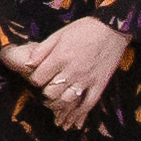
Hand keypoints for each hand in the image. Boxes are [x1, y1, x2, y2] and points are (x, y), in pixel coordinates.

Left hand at [0, 12, 130, 129]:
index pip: (38, 79)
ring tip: (56, 100)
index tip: (38, 78)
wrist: (113, 29)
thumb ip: (42, 50)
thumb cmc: (84, 29)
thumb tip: (27, 64)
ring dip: (58, 103)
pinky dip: (79, 111)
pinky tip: (73, 112)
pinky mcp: (100, 84)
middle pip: (50, 93)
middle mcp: (72, 71)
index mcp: (60, 57)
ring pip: (66, 101)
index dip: (35, 80)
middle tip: (47, 90)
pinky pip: (88, 103)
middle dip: (45, 93)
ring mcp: (87, 79)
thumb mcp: (59, 34)